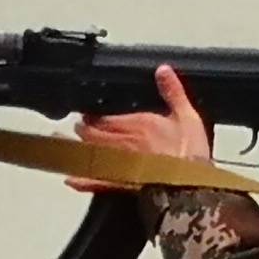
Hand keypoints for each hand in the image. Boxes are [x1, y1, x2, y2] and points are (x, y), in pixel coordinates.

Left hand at [70, 63, 212, 187]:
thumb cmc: (190, 156)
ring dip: (76, 147)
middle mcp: (123, 142)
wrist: (189, 187)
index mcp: (137, 124)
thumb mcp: (188, 116)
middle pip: (92, 133)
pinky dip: (81, 180)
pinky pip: (94, 182)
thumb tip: (163, 70)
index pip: (105, 116)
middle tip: (80, 126)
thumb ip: (173, 92)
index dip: (94, 115)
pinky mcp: (119, 184)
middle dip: (84, 129)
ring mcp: (118, 163)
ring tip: (69, 143)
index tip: (90, 113)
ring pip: (88, 153)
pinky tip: (71, 179)